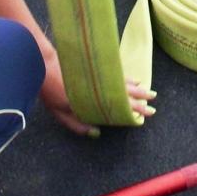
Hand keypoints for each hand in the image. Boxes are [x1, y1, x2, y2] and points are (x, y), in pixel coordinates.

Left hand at [39, 44, 156, 135]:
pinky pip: (117, 73)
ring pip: (124, 83)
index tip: (142, 117)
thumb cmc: (49, 89)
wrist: (43, 62)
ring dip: (138, 89)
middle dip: (139, 102)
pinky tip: (134, 80)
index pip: (117, 107)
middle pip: (124, 95)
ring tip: (149, 93)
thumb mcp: (59, 112)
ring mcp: (99, 76)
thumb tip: (96, 133)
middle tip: (153, 108)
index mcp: (91, 100)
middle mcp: (99, 87)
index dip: (130, 112)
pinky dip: (127, 78)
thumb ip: (77, 124)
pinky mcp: (97, 67)